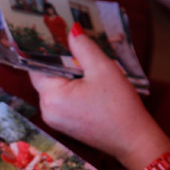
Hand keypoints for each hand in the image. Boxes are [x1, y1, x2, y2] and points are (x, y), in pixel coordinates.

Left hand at [29, 28, 169, 169]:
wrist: (132, 140)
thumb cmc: (119, 106)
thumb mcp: (102, 69)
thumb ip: (83, 47)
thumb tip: (71, 30)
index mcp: (51, 96)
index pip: (37, 66)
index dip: (45, 50)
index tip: (53, 34)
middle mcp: (46, 110)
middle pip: (44, 77)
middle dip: (58, 61)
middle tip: (72, 42)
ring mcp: (53, 119)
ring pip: (53, 88)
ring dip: (65, 75)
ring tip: (82, 60)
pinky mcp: (63, 125)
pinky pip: (60, 100)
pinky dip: (69, 88)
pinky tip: (85, 80)